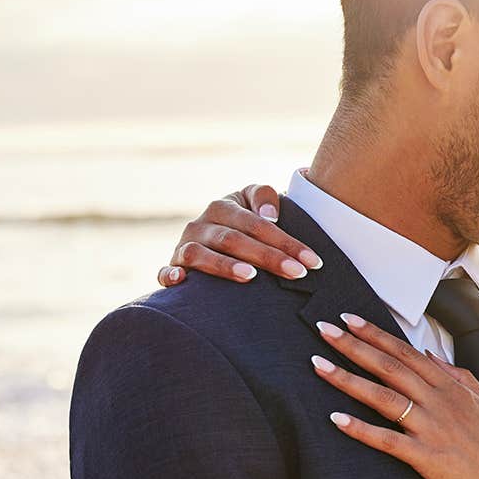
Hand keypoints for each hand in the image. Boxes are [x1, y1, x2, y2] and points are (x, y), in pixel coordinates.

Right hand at [157, 184, 321, 286]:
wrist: (214, 236)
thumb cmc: (245, 223)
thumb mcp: (255, 203)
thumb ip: (264, 196)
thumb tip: (270, 216)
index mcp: (225, 207)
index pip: (258, 223)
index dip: (286, 241)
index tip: (312, 262)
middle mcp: (202, 224)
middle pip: (234, 239)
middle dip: (268, 257)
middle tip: (296, 273)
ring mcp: (184, 245)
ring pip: (200, 253)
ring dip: (224, 265)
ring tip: (250, 276)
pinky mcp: (173, 266)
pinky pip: (165, 271)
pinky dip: (170, 275)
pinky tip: (182, 281)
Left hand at [312, 314, 478, 478]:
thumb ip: (459, 378)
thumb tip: (433, 357)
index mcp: (453, 388)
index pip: (407, 353)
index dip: (376, 334)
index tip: (350, 319)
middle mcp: (441, 402)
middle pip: (390, 366)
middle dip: (354, 345)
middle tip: (324, 328)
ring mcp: (435, 430)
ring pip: (383, 397)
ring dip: (347, 379)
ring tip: (318, 365)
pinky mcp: (430, 460)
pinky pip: (389, 441)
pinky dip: (361, 430)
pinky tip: (336, 420)